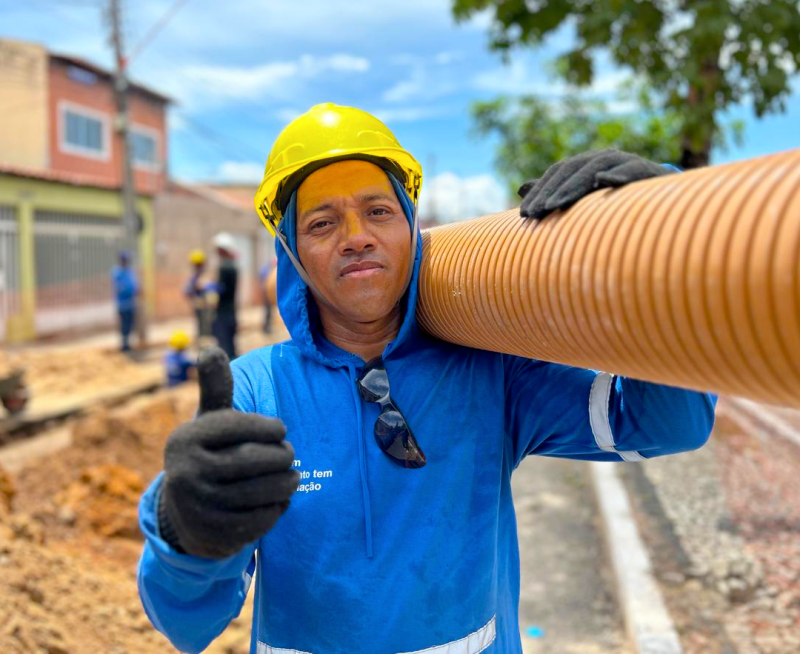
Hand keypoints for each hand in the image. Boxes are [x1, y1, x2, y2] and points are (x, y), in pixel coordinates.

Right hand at [158, 347, 298, 558]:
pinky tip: (279, 501)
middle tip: (291, 455)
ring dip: (286, 484)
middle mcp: (186, 473)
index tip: (281, 429)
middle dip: (281, 456)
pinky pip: (258, 521)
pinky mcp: (213, 535)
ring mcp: (198, 507)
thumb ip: (215, 388)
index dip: (269, 427)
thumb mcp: (208, 421)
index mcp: (186, 440)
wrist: (185, 513)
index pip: (238, 427)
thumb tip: (209, 348)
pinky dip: (276, 510)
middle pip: (253, 461)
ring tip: (293, 478)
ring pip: (260, 492)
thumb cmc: (209, 453)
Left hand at [518, 149, 675, 219]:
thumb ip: (554, 190)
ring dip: (574, 186)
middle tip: (535, 213)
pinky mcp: (645, 169)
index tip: (524, 214)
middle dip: (551, 191)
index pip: (557, 172)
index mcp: (586, 163)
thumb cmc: (617, 194)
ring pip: (594, 168)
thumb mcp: (583, 193)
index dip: (539, 191)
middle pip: (571, 169)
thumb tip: (520, 189)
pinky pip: (630, 169)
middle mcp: (602, 157)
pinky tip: (604, 181)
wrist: (663, 192)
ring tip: (556, 204)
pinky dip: (618, 174)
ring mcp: (624, 160)